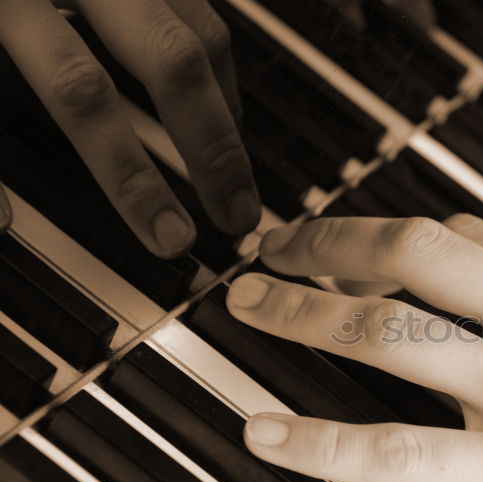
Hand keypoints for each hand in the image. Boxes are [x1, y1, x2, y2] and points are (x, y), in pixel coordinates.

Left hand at [0, 0, 257, 256]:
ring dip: (224, 111)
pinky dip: (215, 62)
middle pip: (167, 59)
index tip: (167, 236)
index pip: (81, 94)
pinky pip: (194, 4)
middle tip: (236, 215)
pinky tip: (219, 100)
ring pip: (195, 29)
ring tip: (237, 171)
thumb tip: (1, 221)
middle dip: (212, 149)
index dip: (131, 175)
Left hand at [225, 213, 482, 481]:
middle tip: (283, 250)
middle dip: (333, 244)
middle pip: (416, 254)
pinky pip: (395, 449)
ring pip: (388, 333)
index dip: (401, 229)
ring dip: (304, 313)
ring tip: (252, 306)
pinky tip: (266, 434)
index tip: (362, 236)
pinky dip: (317, 440)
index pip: (473, 233)